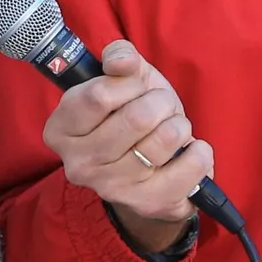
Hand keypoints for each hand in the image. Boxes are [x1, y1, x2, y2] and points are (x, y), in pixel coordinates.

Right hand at [43, 40, 213, 253]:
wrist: (150, 166)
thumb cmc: (131, 112)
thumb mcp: (123, 77)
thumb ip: (119, 57)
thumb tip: (121, 63)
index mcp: (61, 129)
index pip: (98, 95)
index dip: (128, 83)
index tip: (135, 86)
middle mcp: (78, 164)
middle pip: (137, 117)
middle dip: (160, 102)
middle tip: (160, 106)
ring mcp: (112, 188)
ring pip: (165, 139)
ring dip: (180, 125)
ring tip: (173, 129)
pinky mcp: (146, 204)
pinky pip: (190, 169)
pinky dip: (199, 153)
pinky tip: (191, 150)